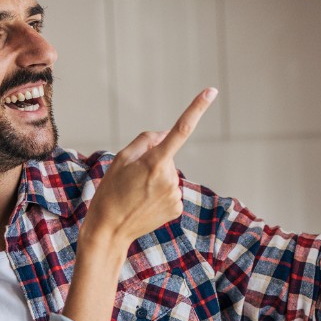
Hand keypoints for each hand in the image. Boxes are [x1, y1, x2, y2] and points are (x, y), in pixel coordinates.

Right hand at [84, 88, 216, 246]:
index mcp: (154, 162)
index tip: (211, 91)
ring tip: (136, 195)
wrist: (109, 230)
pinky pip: (171, 191)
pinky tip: (145, 204)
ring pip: (169, 175)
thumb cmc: (111, 192)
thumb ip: (145, 140)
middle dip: (153, 162)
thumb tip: (167, 133)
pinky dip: (159, 194)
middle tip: (132, 180)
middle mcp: (169, 178)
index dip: (196, 109)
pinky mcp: (177, 208)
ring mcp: (175, 195)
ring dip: (155, 179)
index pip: (180, 130)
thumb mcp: (120, 160)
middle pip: (167, 157)